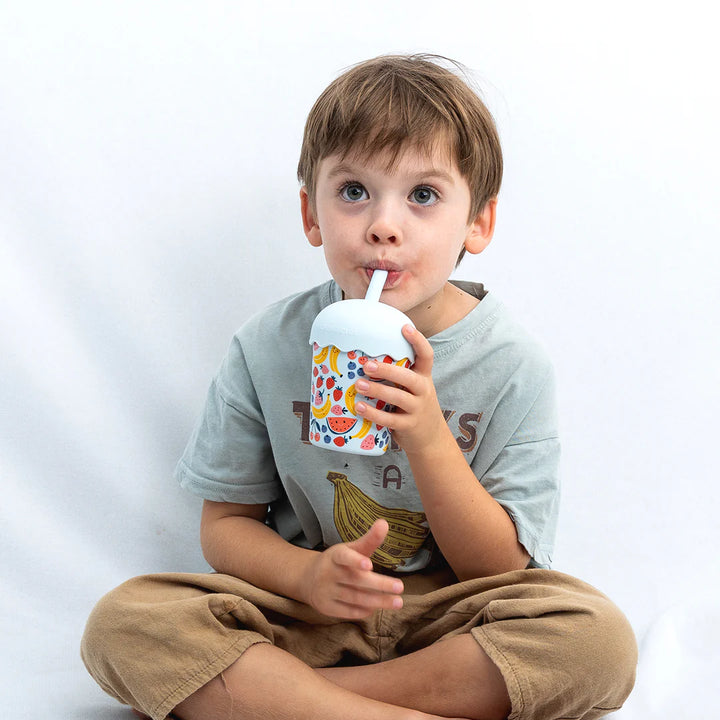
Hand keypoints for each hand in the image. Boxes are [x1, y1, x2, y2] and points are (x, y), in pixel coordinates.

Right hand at [303, 519, 403, 618]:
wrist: (308, 579)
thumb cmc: (337, 562)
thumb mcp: (350, 548)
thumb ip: (369, 539)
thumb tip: (384, 523)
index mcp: (335, 556)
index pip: (344, 557)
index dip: (355, 560)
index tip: (369, 564)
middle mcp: (328, 573)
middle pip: (355, 580)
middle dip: (379, 584)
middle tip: (400, 586)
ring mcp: (326, 591)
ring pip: (355, 598)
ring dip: (378, 601)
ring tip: (398, 602)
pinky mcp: (327, 607)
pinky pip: (348, 611)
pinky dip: (364, 610)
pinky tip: (377, 608)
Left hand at [354, 325, 448, 454]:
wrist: (431, 439)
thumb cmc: (414, 407)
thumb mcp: (413, 389)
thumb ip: (397, 375)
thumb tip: (363, 358)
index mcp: (424, 377)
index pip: (427, 356)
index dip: (418, 341)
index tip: (405, 327)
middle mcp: (424, 391)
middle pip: (409, 377)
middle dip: (387, 370)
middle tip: (367, 365)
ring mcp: (418, 409)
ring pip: (398, 397)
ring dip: (377, 390)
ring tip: (358, 385)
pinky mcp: (409, 426)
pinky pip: (390, 419)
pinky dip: (374, 413)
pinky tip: (360, 407)